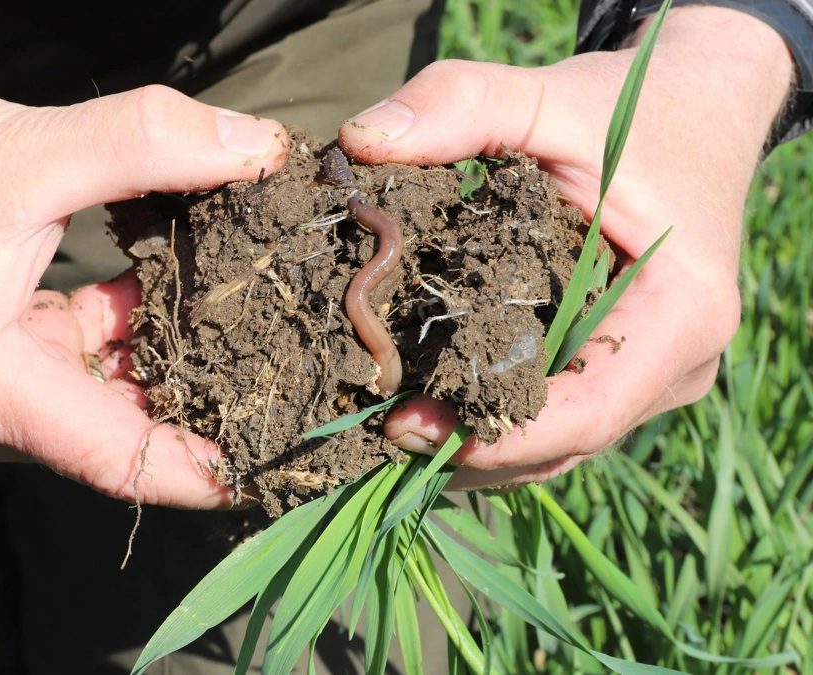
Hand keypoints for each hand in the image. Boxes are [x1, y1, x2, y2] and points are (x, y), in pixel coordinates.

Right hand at [0, 0, 287, 506]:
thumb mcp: (28, 152)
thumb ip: (150, 145)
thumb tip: (263, 149)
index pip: (123, 460)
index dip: (212, 467)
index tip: (290, 458)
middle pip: (121, 433)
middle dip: (206, 399)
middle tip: (297, 368)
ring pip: (105, 401)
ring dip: (171, 356)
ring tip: (257, 317)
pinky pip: (80, 369)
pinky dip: (127, 332)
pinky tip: (174, 281)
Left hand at [339, 7, 792, 488]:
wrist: (696, 109)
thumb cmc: (628, 110)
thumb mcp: (547, 98)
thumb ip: (461, 104)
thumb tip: (359, 142)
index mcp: (681, 314)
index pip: (587, 413)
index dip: (494, 437)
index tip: (406, 428)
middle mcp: (679, 364)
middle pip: (564, 441)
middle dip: (469, 447)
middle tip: (379, 429)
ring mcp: (654, 377)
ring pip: (557, 442)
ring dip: (476, 442)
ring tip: (392, 423)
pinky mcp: (624, 372)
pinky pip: (557, 416)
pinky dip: (495, 416)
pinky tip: (429, 399)